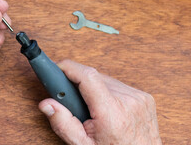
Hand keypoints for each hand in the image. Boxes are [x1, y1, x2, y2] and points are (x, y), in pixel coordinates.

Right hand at [39, 60, 161, 144]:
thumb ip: (63, 123)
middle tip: (72, 102)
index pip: (87, 76)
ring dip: (93, 88)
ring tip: (92, 109)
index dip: (69, 68)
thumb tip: (47, 104)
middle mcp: (128, 101)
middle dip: (78, 84)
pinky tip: (106, 108)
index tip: (56, 68)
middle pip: (94, 77)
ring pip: (105, 79)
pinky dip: (107, 92)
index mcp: (112, 113)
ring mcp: (139, 98)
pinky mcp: (144, 97)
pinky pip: (118, 85)